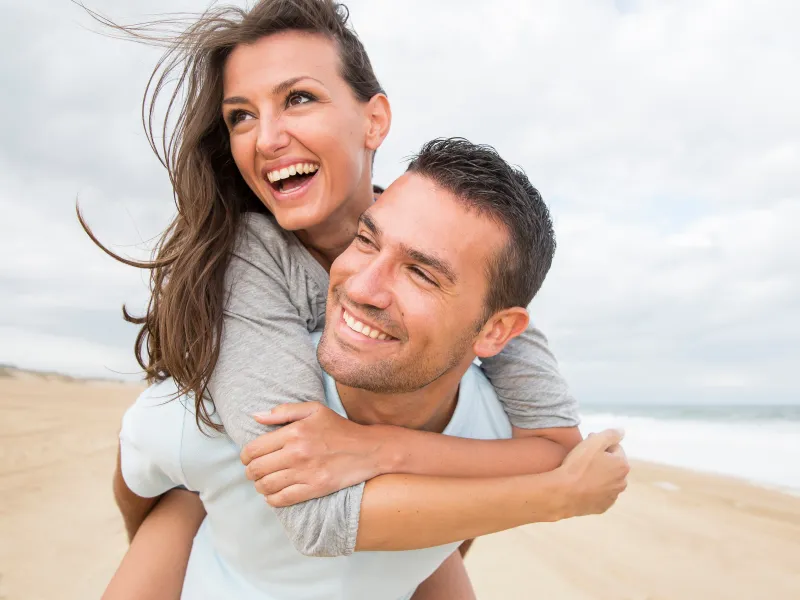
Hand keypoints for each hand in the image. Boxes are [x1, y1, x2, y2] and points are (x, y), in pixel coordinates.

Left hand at [240, 402, 383, 506]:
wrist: (368, 449)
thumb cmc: (339, 428)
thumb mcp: (314, 410)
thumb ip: (284, 411)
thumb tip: (255, 416)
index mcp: (293, 432)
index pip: (253, 449)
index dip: (245, 456)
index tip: (248, 458)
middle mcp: (296, 453)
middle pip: (256, 470)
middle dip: (250, 472)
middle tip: (255, 472)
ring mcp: (305, 472)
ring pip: (266, 486)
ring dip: (260, 486)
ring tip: (264, 483)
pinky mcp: (314, 489)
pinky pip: (282, 499)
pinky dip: (272, 500)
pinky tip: (274, 495)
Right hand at [554, 429, 628, 518]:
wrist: (564, 493)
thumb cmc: (578, 465)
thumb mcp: (593, 442)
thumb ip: (610, 434)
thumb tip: (622, 432)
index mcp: (622, 465)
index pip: (615, 448)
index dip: (600, 445)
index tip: (587, 446)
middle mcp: (622, 482)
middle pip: (612, 465)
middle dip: (602, 460)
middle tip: (583, 459)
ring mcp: (612, 497)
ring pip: (607, 481)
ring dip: (599, 475)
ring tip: (582, 473)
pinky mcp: (602, 507)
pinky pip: (600, 494)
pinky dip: (594, 489)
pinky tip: (582, 486)